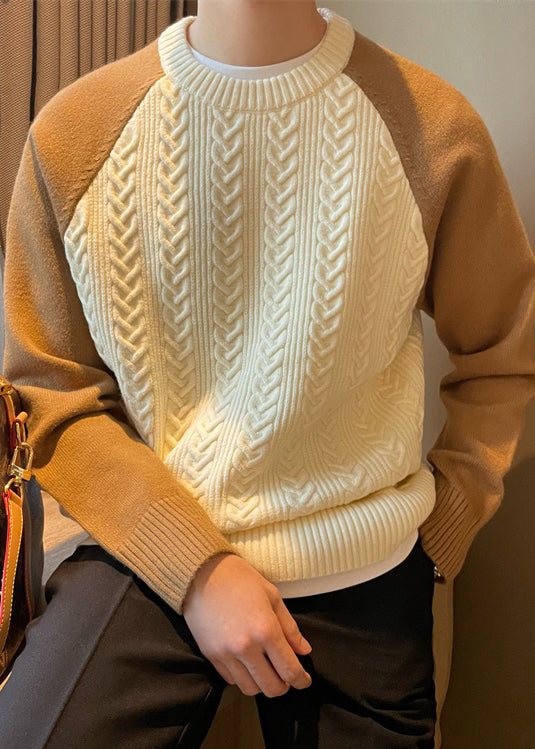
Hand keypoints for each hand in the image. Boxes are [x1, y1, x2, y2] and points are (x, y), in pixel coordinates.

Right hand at [182, 552, 312, 697]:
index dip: (301, 680)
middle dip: (284, 687)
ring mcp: (226, 653)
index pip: (289, 670)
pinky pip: (231, 680)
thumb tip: (303, 651)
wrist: (202, 573)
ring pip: (250, 689)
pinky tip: (247, 663)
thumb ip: (290, 628)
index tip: (304, 681)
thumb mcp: (272, 596)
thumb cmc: (239, 579)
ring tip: (266, 671)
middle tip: (287, 677)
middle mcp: (246, 646)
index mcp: (266, 629)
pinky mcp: (210, 656)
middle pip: (271, 688)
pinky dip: (243, 677)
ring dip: (263, 684)